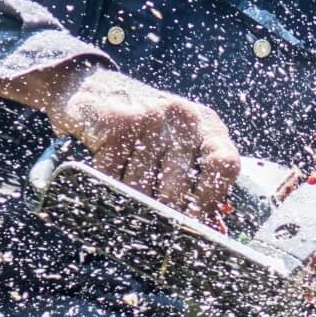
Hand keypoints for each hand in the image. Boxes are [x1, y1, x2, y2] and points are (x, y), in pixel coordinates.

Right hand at [46, 68, 241, 222]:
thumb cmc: (144, 127)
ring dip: (130, 204)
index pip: (224, 164)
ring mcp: (151, 117)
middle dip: (162, 215)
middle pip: (178, 189)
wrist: (92, 86)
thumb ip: (198, 182)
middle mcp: (183, 117)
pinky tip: (104, 185)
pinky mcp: (117, 122)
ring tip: (124, 203)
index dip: (211, 200)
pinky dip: (106, 189)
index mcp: (207, 126)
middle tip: (152, 228)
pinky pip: (112, 176)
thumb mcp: (179, 145)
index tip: (195, 223)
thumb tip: (213, 230)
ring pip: (141, 189)